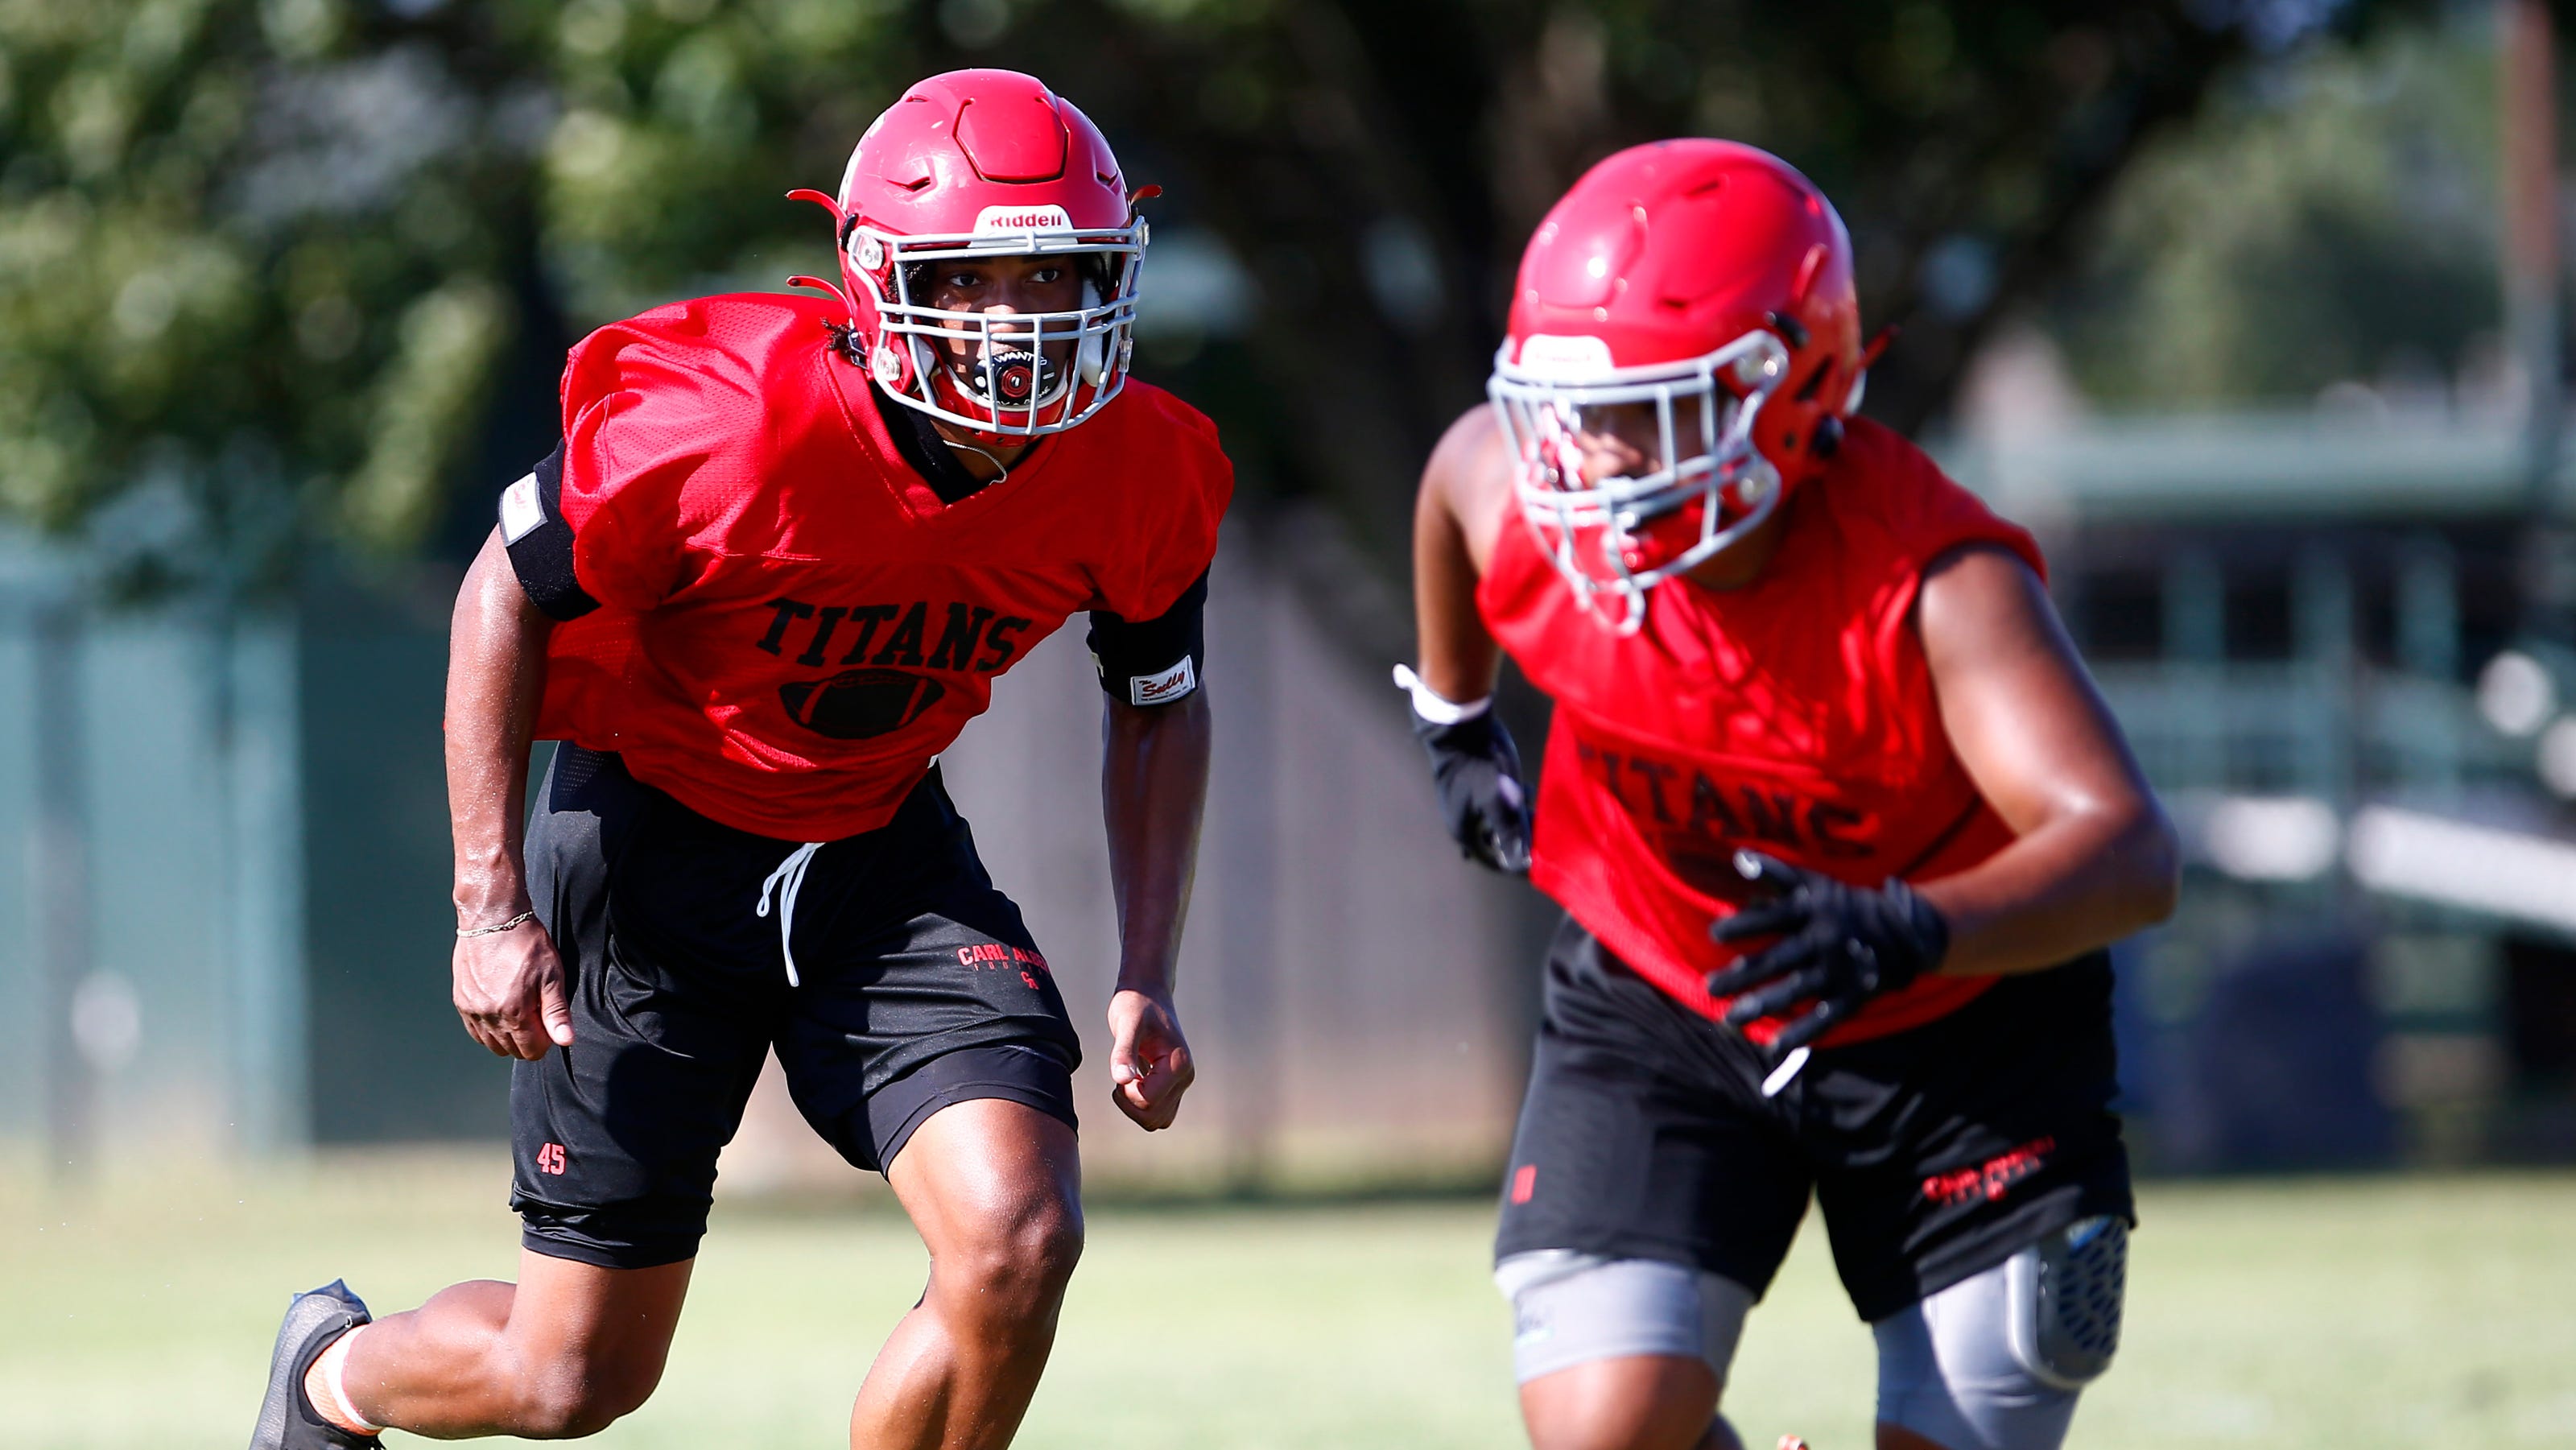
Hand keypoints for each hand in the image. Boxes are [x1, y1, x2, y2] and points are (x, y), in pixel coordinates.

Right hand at [451, 915, 574, 1060]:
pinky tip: (500, 1013)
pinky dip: (488, 1030)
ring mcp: (472, 1010)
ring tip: (518, 1012)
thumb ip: (557, 1012)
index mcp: (514, 1012)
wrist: (493, 919)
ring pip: (491, 1044)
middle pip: (511, 1049)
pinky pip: (474, 1031)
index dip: (545, 1041)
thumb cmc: (526, 943)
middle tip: (535, 1015)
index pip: (531, 1050)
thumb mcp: (552, 976)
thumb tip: (566, 1040)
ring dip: (507, 1036)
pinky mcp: (461, 1001)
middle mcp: (489, 1016)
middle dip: (527, 1039)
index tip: (548, 1023)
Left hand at [1105, 987, 1194, 1130]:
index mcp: (1179, 1064)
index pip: (1148, 1101)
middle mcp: (1185, 1077)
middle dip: (1129, 1102)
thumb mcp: (1126, 1023)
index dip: (1126, 1092)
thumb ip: (1123, 1052)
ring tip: (1127, 1077)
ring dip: (1135, 1107)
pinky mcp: (1172, 1085)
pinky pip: (1158, 1113)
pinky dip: (1140, 1105)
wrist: (1147, 994)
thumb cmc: (1136, 1004)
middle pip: (1153, 1117)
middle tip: (1121, 1073)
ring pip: (1157, 1121)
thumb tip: (1120, 1080)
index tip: (1121, 1068)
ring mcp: (1180, 1083)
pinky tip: (1132, 1082)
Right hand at [1409, 703, 1531, 873]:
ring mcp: (1465, 803)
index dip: (1515, 859)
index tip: (1537, 853)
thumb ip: (1509, 831)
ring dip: (1517, 815)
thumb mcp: (1497, 800)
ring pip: (1497, 820)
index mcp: (1463, 831)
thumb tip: (1522, 861)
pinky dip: (1510, 801)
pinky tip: (1522, 788)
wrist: (1460, 726)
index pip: (1492, 859)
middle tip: (1537, 820)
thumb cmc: (1478, 765)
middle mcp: (1462, 822)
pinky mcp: (1471, 786)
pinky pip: (1494, 803)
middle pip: (1495, 840)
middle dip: (1519, 832)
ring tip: (1531, 801)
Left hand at [1704, 851, 1948, 1052]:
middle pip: (1780, 958)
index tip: (1714, 934)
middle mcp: (1824, 939)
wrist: (1905, 928)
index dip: (1745, 924)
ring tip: (1730, 1019)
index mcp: (1812, 909)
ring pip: (1797, 990)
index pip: (1774, 916)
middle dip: (1744, 974)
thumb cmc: (1840, 904)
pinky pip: (1825, 1017)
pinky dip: (1801, 1032)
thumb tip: (1737, 858)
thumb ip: (1775, 872)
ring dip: (1763, 1005)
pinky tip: (1773, 1045)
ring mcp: (1839, 969)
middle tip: (1709, 987)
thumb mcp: (1812, 882)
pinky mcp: (1853, 995)